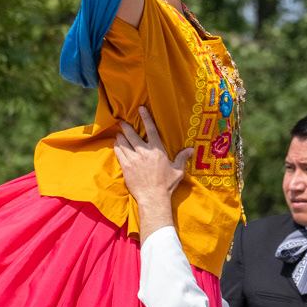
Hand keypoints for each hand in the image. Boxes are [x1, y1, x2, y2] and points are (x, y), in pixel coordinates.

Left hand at [112, 106, 192, 239]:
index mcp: (157, 150)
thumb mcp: (177, 171)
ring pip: (123, 142)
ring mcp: (133, 159)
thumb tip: (191, 150)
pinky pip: (118, 153)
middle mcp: (144, 152)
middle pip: (132, 134)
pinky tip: (116, 144)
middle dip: (126, 126)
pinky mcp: (125, 167)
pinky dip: (116, 146)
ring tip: (119, 133)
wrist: (153, 198)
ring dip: (120, 136)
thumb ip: (182, 158)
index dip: (145, 117)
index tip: (140, 108)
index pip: (151, 129)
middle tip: (122, 121)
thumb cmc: (166, 185)